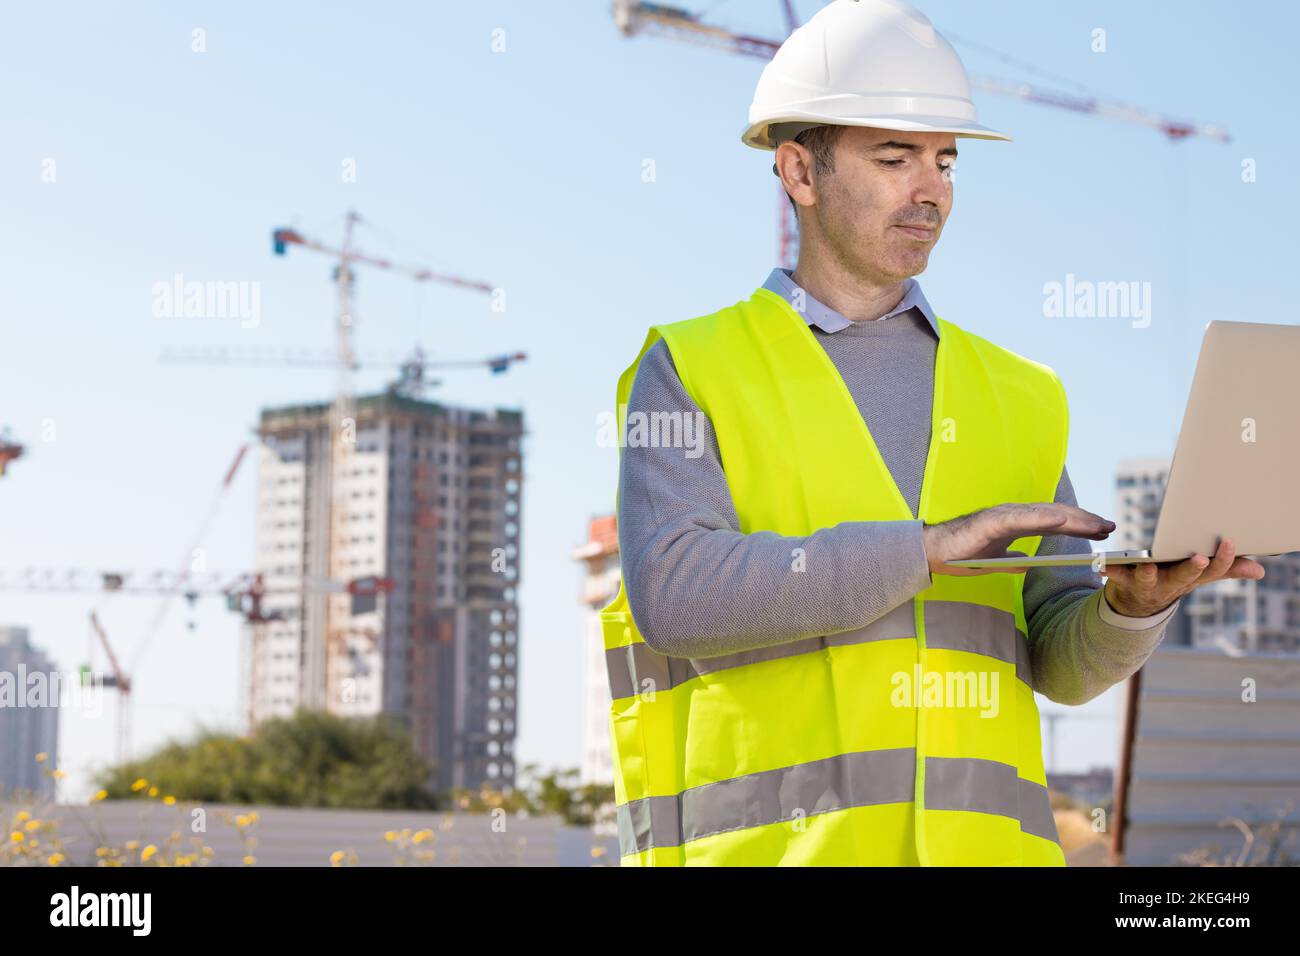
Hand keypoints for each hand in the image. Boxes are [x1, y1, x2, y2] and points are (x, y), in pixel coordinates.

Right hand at [922, 502, 1115, 576]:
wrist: (932, 554)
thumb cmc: (960, 555)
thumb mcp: (994, 562)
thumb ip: (1012, 560)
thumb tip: (1027, 564)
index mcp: (1015, 524)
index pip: (1054, 522)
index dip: (1079, 524)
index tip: (1103, 530)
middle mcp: (1013, 515)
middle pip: (1056, 515)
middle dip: (1085, 520)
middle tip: (1111, 526)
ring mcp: (1002, 516)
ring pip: (1044, 514)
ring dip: (1072, 518)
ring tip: (1095, 524)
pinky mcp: (991, 521)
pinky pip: (1021, 519)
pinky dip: (1042, 518)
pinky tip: (1062, 520)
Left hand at [1100, 537, 1264, 616]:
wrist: (1138, 606)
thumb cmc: (1173, 580)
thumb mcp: (1200, 576)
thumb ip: (1227, 570)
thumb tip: (1259, 570)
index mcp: (1192, 578)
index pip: (1213, 570)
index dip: (1223, 558)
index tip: (1229, 541)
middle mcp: (1173, 583)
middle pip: (1185, 576)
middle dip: (1192, 568)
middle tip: (1200, 558)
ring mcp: (1149, 584)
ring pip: (1150, 578)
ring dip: (1149, 572)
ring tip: (1148, 563)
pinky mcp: (1125, 582)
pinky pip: (1116, 576)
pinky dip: (1109, 571)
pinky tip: (1102, 565)